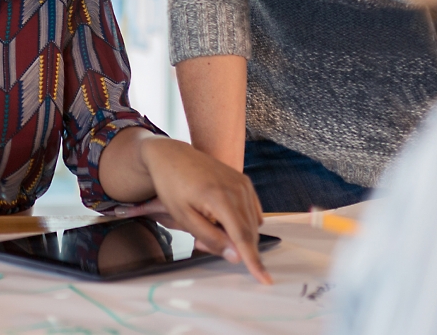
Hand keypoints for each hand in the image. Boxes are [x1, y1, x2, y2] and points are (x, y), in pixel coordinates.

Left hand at [138, 136, 271, 284]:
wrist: (171, 155)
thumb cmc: (172, 184)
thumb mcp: (183, 216)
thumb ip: (210, 238)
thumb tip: (235, 256)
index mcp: (221, 197)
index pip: (242, 237)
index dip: (254, 261)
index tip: (266, 280)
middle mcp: (237, 188)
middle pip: (248, 233)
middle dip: (231, 246)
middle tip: (200, 242)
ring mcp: (243, 183)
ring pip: (252, 224)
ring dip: (235, 234)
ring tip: (206, 226)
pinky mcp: (244, 181)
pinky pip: (251, 211)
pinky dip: (240, 222)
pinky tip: (219, 218)